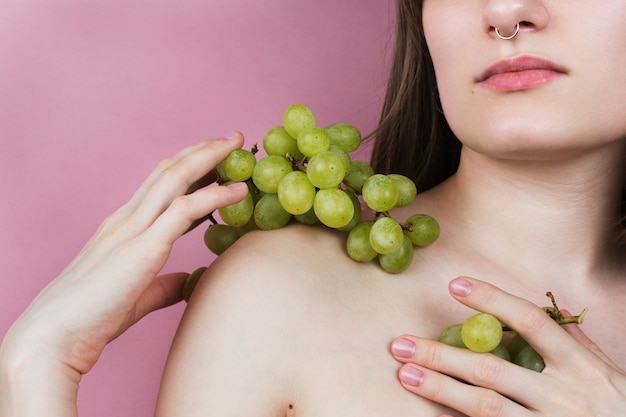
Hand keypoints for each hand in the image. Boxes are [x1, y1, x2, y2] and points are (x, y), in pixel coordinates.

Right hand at [0, 133, 247, 414]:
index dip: (190, 166)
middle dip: (203, 150)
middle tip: (234, 137)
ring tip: (238, 145)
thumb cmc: (90, 319)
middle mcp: (127, 220)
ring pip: (175, 178)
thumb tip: (186, 283)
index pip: (159, 184)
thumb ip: (163, 286)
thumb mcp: (136, 296)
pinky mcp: (143, 247)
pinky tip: (239, 192)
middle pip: (169, 170)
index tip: (218, 158)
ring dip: (209, 157)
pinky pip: (185, 210)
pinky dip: (214, 196)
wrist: (54, 336)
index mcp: (122, 227)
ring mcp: (132, 229)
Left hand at [390, 277, 625, 416]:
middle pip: (492, 370)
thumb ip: (580, 346)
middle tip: (401, 344)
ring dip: (441, 389)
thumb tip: (555, 315)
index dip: (491, 299)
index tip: (454, 285)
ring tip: (406, 375)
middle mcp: (564, 397)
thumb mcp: (612, 374)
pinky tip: (434, 415)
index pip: (531, 322)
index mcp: (582, 366)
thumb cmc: (622, 411)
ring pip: (485, 406)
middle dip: (442, 354)